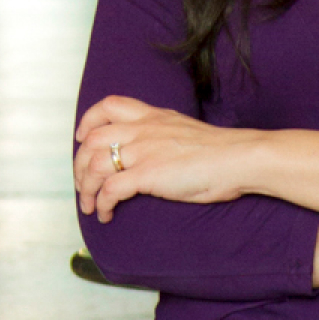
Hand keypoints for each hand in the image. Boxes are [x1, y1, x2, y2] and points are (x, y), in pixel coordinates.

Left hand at [74, 96, 254, 222]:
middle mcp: (143, 129)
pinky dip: (101, 204)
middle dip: (78, 165)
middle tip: (82, 185)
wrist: (240, 158)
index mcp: (153, 116)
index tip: (82, 137)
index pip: (109, 105)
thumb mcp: (185, 131)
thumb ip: (164, 136)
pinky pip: (110, 189)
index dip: (88, 121)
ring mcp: (144, 151)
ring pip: (93, 166)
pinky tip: (106, 214)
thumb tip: (155, 154)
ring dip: (86, 190)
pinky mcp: (148, 174)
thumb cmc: (221, 151)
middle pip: (92, 140)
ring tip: (90, 206)